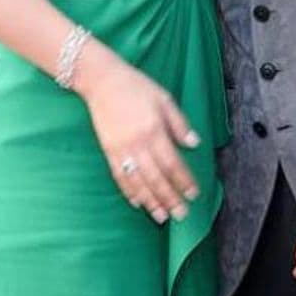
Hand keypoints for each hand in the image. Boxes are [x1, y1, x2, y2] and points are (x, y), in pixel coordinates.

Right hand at [82, 61, 200, 223]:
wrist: (101, 80)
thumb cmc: (135, 86)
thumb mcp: (164, 98)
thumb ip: (179, 123)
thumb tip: (194, 144)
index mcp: (154, 130)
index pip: (173, 163)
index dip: (184, 181)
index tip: (194, 194)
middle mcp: (138, 143)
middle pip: (156, 178)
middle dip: (170, 198)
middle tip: (182, 214)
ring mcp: (121, 148)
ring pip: (138, 181)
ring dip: (151, 201)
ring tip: (162, 216)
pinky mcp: (108, 149)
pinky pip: (119, 175)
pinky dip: (128, 191)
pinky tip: (137, 202)